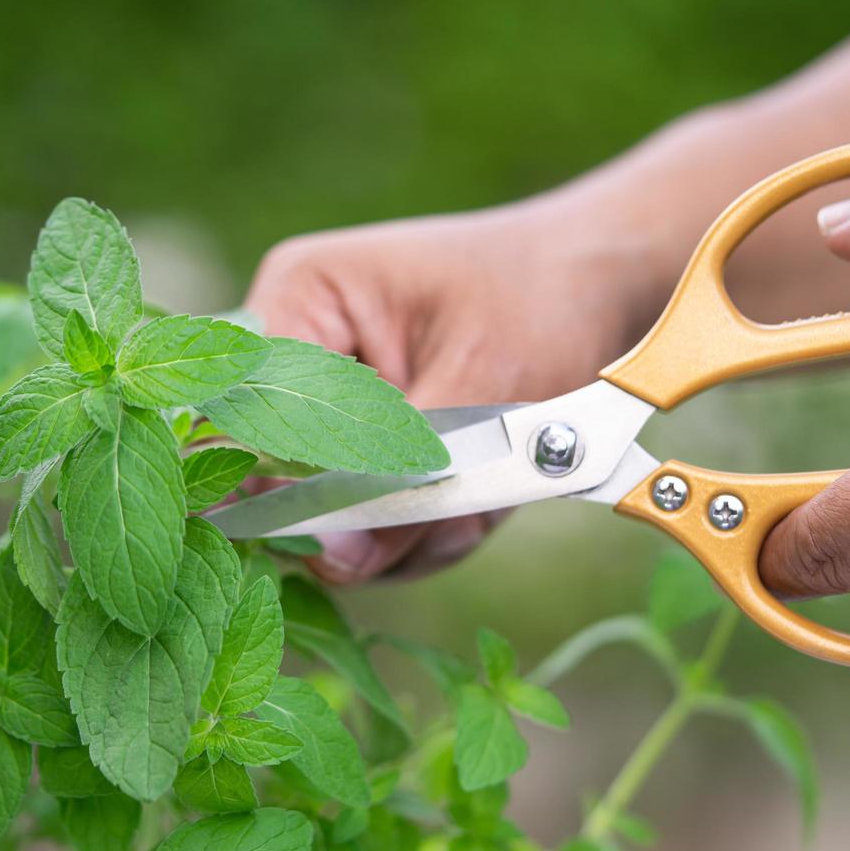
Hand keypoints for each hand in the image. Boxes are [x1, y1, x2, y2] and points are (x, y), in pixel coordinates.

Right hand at [246, 204, 658, 580]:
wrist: (607, 288)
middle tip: (458, 510)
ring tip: (490, 494)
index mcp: (302, 300)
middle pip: (281, 483)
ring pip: (334, 518)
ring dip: (416, 530)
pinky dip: (433, 528)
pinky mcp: (370, 451)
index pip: (242, 418)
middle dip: (375, 519)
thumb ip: (401, 480)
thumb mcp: (478, 389)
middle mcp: (299, 355)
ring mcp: (331, 409)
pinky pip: (375, 521)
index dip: (284, 494)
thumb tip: (332, 562)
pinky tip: (487, 499)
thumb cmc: (545, 303)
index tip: (353, 537)